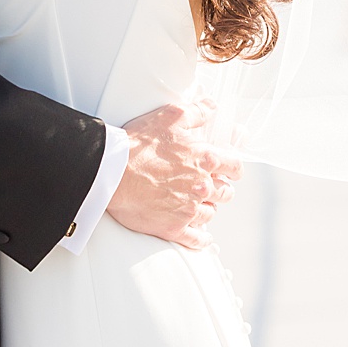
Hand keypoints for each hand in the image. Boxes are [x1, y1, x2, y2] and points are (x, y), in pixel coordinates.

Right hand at [105, 98, 243, 249]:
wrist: (112, 174)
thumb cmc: (139, 145)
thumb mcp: (171, 116)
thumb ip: (197, 111)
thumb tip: (212, 107)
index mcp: (205, 160)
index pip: (235, 167)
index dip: (233, 168)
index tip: (230, 170)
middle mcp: (202, 186)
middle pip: (225, 192)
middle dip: (220, 188)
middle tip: (212, 187)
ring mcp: (188, 209)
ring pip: (211, 213)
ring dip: (208, 208)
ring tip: (200, 205)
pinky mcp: (173, 227)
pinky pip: (196, 239)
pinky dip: (201, 239)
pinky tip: (202, 237)